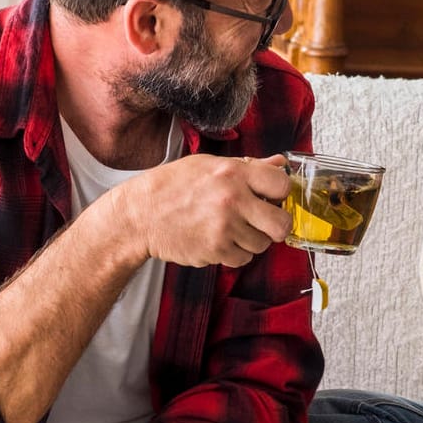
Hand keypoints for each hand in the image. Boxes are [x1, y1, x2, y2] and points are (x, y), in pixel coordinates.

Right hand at [115, 153, 291, 268]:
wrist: (141, 214)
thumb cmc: (172, 186)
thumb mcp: (208, 165)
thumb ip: (248, 165)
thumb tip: (280, 164)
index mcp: (233, 172)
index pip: (282, 185)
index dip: (280, 193)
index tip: (271, 197)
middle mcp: (232, 199)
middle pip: (282, 224)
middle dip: (277, 226)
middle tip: (263, 222)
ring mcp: (224, 227)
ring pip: (262, 244)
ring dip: (251, 240)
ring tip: (231, 229)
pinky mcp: (215, 250)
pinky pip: (243, 259)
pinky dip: (235, 253)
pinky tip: (219, 240)